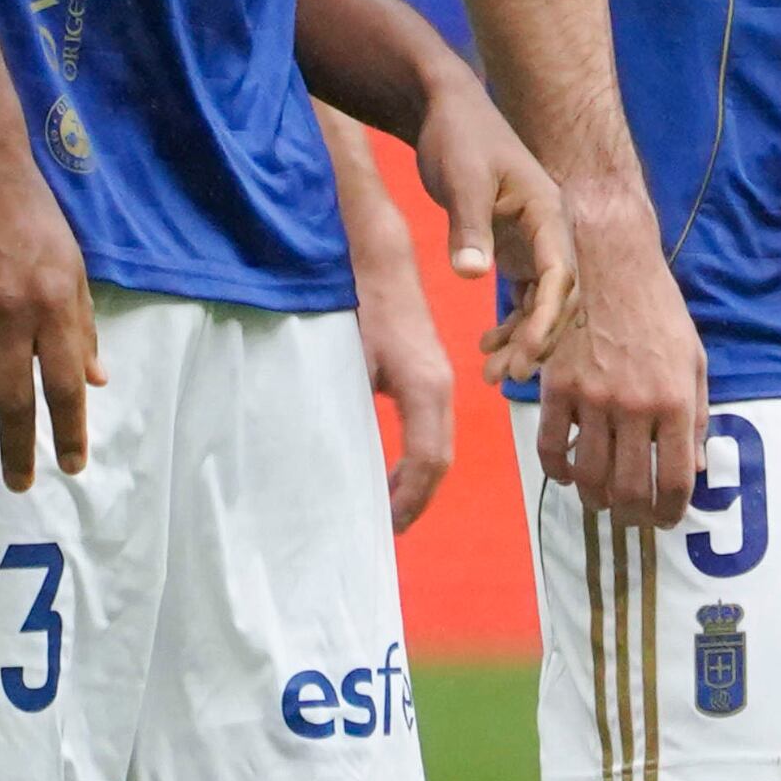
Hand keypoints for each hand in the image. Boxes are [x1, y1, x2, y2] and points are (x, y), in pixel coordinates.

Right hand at [0, 136, 96, 487]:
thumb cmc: (32, 216)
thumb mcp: (74, 267)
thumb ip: (83, 326)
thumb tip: (97, 381)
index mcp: (57, 307)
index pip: (66, 386)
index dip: (69, 433)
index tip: (71, 467)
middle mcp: (14, 315)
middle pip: (16, 401)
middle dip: (21, 451)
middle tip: (20, 486)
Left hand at [337, 167, 455, 532]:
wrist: (374, 251)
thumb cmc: (354, 300)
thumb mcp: (345, 357)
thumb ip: (347, 406)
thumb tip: (338, 459)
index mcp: (427, 387)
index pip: (430, 462)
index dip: (409, 500)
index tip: (385, 526)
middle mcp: (442, 387)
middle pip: (439, 459)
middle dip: (415, 498)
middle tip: (383, 529)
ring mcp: (439, 378)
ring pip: (438, 443)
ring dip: (416, 479)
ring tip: (385, 509)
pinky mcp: (428, 372)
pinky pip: (429, 426)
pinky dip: (415, 456)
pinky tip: (389, 470)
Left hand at [407, 75, 575, 392]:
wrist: (445, 111)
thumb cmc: (458, 136)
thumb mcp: (461, 179)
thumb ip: (467, 226)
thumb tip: (471, 275)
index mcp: (550, 213)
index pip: (561, 276)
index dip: (546, 320)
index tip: (525, 354)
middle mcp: (551, 231)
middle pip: (559, 298)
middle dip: (538, 340)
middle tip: (508, 376)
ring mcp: (535, 241)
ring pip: (542, 303)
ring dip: (524, 339)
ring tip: (494, 375)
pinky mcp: (515, 246)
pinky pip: (525, 296)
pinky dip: (511, 323)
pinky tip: (488, 346)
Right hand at [530, 195, 706, 527]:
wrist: (609, 265)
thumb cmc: (659, 312)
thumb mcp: (693, 361)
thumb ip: (696, 417)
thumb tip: (692, 469)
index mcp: (675, 401)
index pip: (675, 480)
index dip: (670, 511)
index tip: (665, 520)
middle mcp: (635, 405)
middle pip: (630, 487)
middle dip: (633, 515)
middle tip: (632, 518)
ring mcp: (592, 397)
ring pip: (588, 474)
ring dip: (595, 498)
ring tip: (601, 500)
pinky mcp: (556, 385)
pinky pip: (551, 444)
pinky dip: (557, 469)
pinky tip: (566, 473)